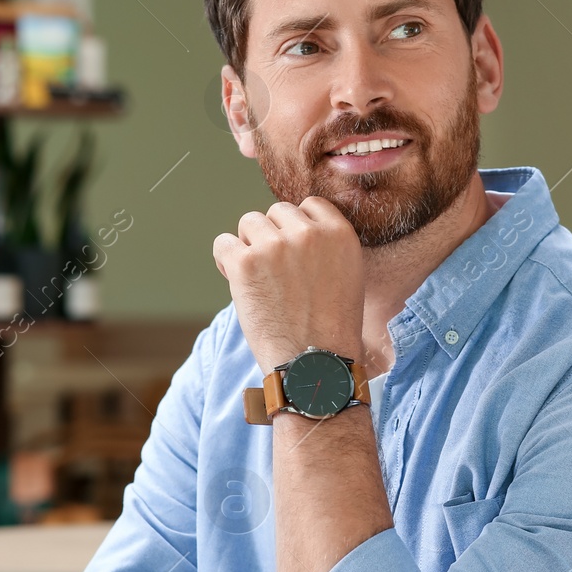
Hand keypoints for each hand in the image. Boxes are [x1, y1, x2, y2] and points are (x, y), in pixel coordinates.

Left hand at [212, 197, 364, 371]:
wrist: (314, 365)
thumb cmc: (331, 329)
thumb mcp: (348, 275)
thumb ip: (327, 245)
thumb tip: (293, 227)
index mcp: (339, 233)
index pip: (309, 206)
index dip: (297, 227)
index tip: (294, 252)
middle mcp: (308, 233)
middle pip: (276, 212)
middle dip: (273, 236)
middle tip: (275, 273)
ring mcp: (275, 245)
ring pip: (249, 223)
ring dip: (249, 245)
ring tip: (258, 279)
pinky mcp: (246, 262)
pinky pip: (223, 243)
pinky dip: (226, 260)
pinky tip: (237, 280)